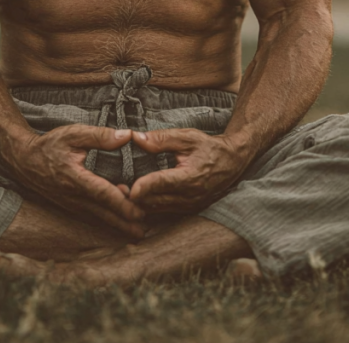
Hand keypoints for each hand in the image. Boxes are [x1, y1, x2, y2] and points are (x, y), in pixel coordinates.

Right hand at [12, 125, 145, 237]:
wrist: (24, 160)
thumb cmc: (49, 145)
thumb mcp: (73, 134)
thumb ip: (100, 136)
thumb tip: (127, 136)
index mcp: (75, 178)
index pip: (102, 193)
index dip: (121, 203)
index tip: (139, 211)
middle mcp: (73, 196)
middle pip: (103, 213)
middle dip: (124, 222)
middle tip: (143, 231)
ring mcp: (71, 204)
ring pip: (98, 218)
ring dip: (117, 226)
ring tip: (138, 233)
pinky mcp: (70, 207)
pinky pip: (91, 217)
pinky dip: (106, 221)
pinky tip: (119, 224)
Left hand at [128, 129, 246, 213]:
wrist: (232, 162)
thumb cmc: (209, 147)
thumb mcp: (187, 137)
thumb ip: (161, 139)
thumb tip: (136, 138)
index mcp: (191, 176)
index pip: (163, 183)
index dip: (144, 186)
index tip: (129, 188)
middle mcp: (190, 196)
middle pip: (155, 201)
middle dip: (135, 196)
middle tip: (116, 187)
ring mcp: (189, 206)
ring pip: (157, 210)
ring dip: (140, 203)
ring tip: (121, 191)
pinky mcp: (188, 210)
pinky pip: (163, 211)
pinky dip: (149, 205)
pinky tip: (137, 196)